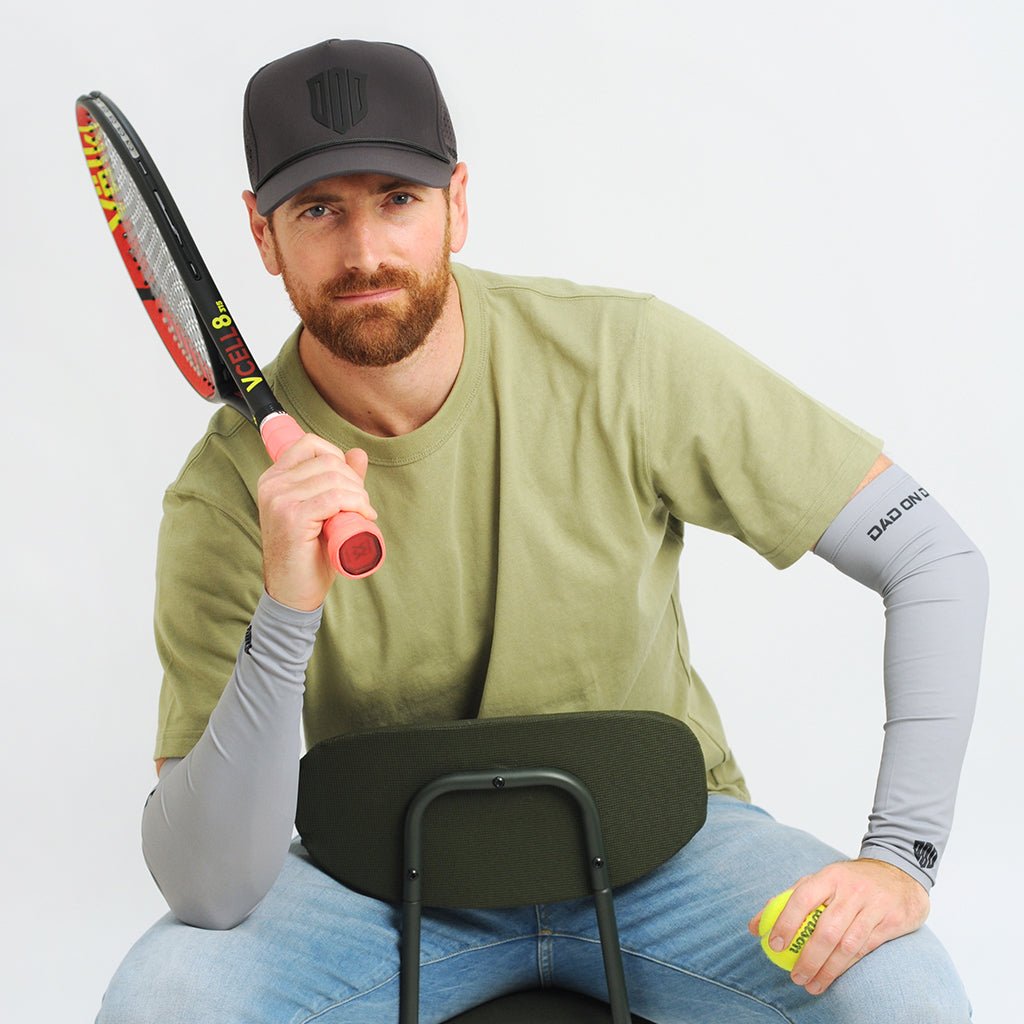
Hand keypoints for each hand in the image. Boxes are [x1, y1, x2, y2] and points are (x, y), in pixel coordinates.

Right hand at [257, 433, 376, 610]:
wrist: (293, 593)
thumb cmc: (308, 554)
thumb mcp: (323, 511)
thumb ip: (338, 481)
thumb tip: (358, 453)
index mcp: (274, 478)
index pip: (310, 444)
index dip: (338, 457)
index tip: (349, 484)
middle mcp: (272, 484)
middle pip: (328, 461)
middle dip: (354, 481)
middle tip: (361, 506)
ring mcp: (280, 499)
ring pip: (335, 478)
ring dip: (359, 495)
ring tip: (362, 514)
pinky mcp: (293, 516)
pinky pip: (336, 498)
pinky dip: (357, 504)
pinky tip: (365, 517)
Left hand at [748, 858, 929, 995]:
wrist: (899, 875)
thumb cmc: (849, 883)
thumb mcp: (820, 882)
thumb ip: (787, 901)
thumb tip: (754, 926)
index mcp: (828, 876)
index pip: (802, 897)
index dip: (786, 921)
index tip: (774, 944)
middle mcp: (851, 890)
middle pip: (826, 928)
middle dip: (808, 957)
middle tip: (794, 976)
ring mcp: (872, 906)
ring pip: (846, 944)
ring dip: (826, 969)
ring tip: (810, 984)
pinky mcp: (890, 921)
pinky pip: (864, 949)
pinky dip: (845, 967)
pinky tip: (831, 978)